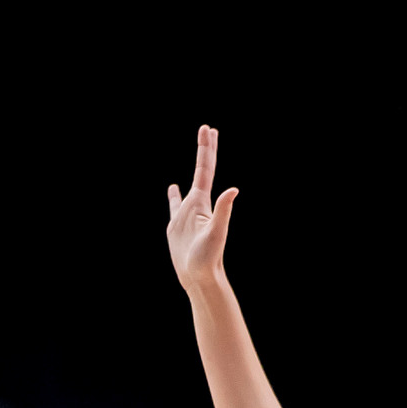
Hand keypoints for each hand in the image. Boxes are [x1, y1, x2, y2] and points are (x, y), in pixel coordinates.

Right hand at [166, 125, 238, 294]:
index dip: (206, 149)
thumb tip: (234, 190)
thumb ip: (223, 211)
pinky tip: (172, 189)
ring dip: (195, 168)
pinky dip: (172, 196)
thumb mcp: (216, 232)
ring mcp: (186, 215)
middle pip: (202, 171)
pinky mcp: (176, 226)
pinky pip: (173, 205)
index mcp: (203, 203)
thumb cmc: (208, 258)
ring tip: (199, 152)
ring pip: (188, 186)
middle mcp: (197, 205)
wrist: (200, 278)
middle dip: (205, 149)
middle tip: (208, 130)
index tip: (208, 129)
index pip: (205, 169)